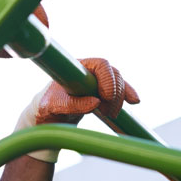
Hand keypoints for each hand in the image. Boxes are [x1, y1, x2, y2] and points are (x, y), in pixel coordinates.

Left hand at [17, 57, 140, 161]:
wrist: (46, 114)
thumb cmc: (46, 106)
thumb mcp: (53, 107)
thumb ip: (72, 105)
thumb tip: (96, 103)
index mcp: (76, 68)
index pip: (100, 65)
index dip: (108, 79)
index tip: (106, 98)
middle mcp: (89, 70)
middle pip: (112, 75)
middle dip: (115, 94)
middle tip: (108, 113)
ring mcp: (96, 80)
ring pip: (117, 83)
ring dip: (119, 99)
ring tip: (111, 115)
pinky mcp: (101, 91)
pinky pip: (119, 91)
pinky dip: (126, 96)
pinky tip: (134, 102)